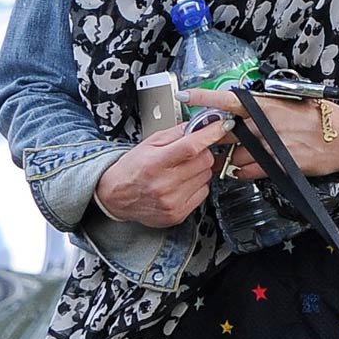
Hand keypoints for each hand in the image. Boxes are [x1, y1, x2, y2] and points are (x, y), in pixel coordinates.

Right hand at [93, 118, 233, 226]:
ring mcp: (173, 201)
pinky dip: (198, 185)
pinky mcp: (179, 214)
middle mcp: (164, 184)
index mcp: (155, 163)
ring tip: (182, 170)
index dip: (210, 134)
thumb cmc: (131, 169)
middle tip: (191, 152)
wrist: (116, 197)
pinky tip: (183, 183)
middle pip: (204, 161)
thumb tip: (199, 124)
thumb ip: (175, 133)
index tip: (222, 126)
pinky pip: (203, 193)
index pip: (190, 147)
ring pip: (207, 177)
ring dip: (200, 170)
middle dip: (203, 152)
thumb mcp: (149, 144)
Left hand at [186, 89, 338, 178]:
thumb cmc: (322, 118)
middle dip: (216, 136)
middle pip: (226, 132)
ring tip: (230, 155)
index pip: (228, 100)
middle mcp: (265, 125)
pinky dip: (241, 170)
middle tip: (210, 137)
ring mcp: (270, 147)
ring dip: (229, 157)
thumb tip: (248, 106)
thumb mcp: (294, 101)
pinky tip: (242, 168)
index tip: (186, 96)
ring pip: (235, 155)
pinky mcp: (277, 166)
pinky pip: (247, 172)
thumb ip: (268, 105)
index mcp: (267, 105)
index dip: (205, 99)